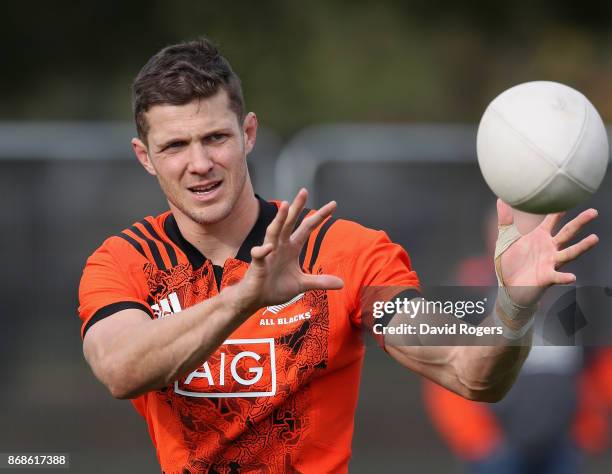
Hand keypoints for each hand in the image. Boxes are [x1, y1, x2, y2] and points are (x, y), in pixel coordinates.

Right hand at [233, 189, 343, 312]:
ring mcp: (268, 253)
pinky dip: (264, 250)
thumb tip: (342, 283)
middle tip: (304, 191)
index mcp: (291, 247)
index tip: (333, 204)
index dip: (320, 216)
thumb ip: (320, 282)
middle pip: (290, 222)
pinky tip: (269, 247)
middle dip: (297, 207)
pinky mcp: (258, 264)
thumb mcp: (301, 284)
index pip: (307, 227)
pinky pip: (260, 254)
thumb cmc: (274, 288)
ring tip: (285, 205)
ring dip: (279, 219)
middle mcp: (280, 245)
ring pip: (274, 232)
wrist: (254, 299)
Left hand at [497, 199, 598, 305]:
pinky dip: (564, 277)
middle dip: (579, 222)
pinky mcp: (546, 278)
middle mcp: (549, 248)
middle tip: (593, 212)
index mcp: (539, 237)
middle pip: (567, 233)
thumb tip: (501, 199)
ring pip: (569, 253)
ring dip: (582, 247)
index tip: (568, 197)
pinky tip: (572, 277)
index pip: (551, 220)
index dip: (558, 210)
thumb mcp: (506, 239)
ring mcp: (550, 263)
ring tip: (594, 238)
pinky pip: (558, 277)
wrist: (509, 286)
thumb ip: (505, 220)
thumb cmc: (511, 262)